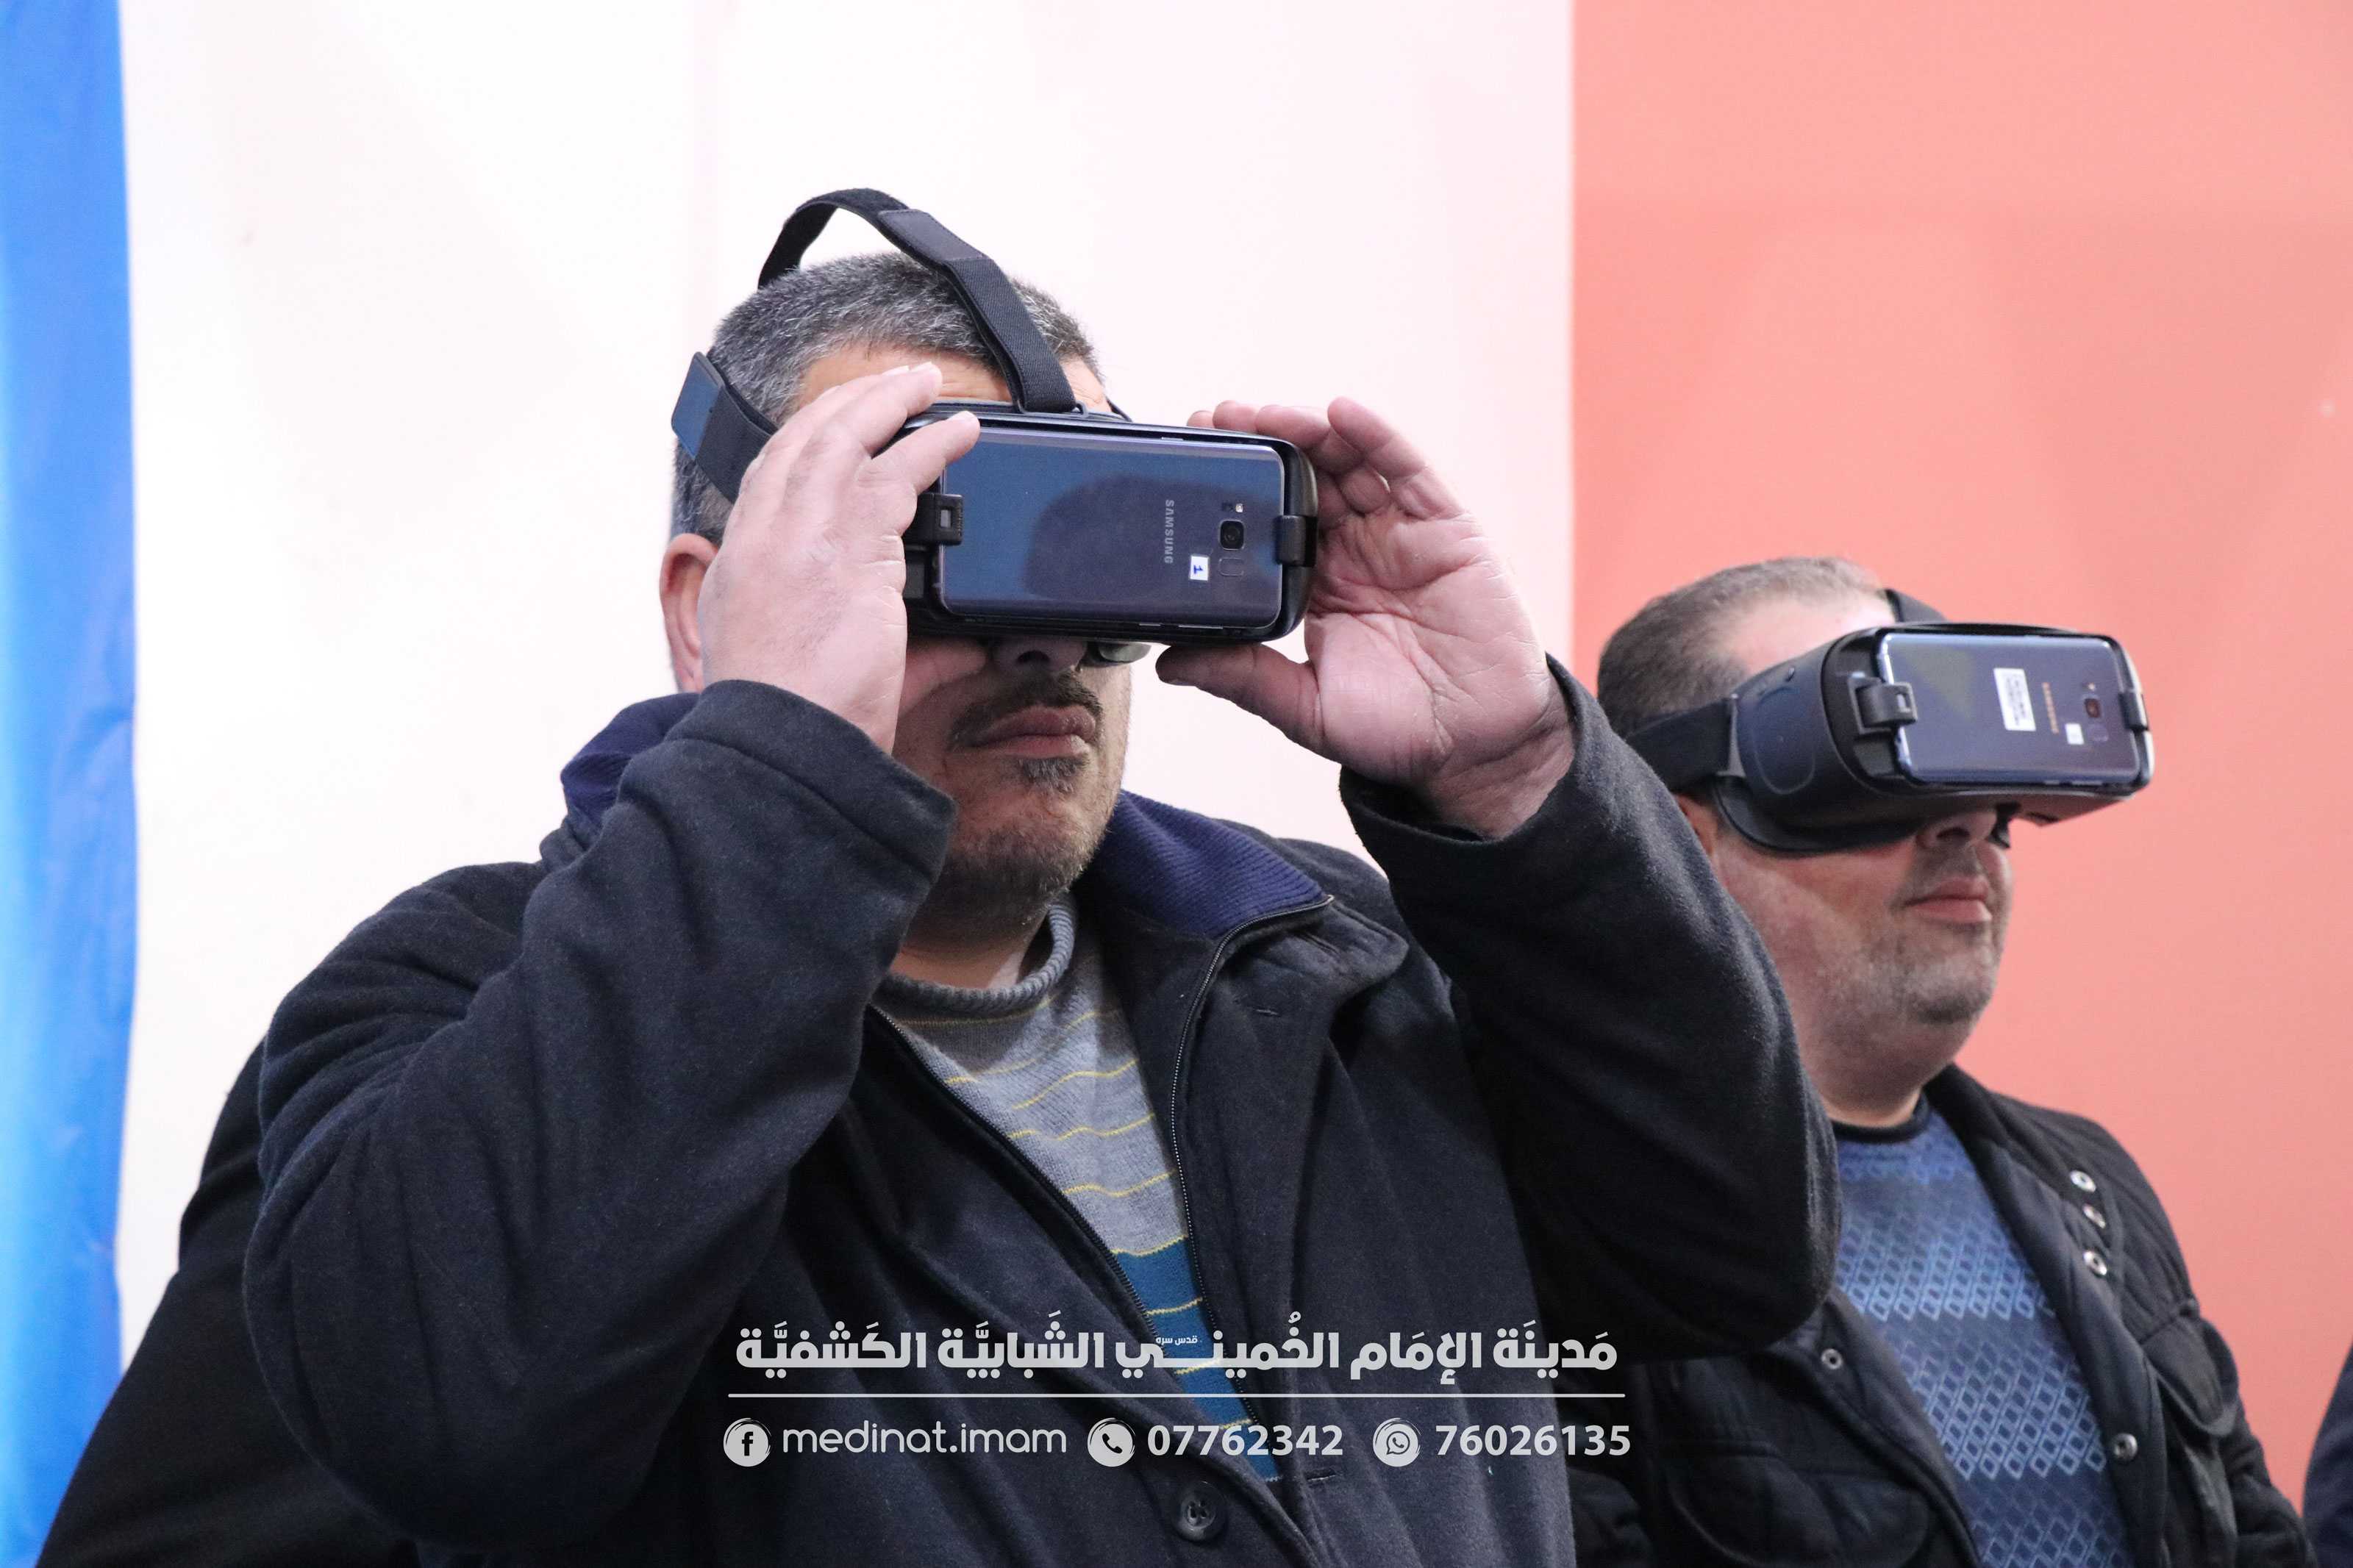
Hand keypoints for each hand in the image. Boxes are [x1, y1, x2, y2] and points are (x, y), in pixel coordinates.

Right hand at [695, 364, 978, 751]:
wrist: (785, 753)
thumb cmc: (800, 727)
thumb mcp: (837, 676)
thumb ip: (907, 649)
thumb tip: (966, 646)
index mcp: (740, 570)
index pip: (769, 480)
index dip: (805, 440)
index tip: (835, 420)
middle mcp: (761, 543)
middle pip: (800, 443)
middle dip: (846, 404)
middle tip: (890, 384)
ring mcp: (798, 539)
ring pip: (841, 442)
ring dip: (887, 404)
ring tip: (924, 384)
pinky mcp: (845, 548)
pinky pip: (893, 475)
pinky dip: (931, 446)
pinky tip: (962, 433)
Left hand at [1156, 398, 1570, 835]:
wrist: (1477, 746)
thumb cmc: (1396, 729)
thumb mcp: (1305, 707)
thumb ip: (1244, 678)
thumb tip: (1169, 663)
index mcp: (1316, 584)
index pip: (1267, 519)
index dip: (1234, 487)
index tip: (1194, 459)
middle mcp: (1354, 550)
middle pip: (1304, 477)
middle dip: (1262, 443)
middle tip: (1217, 417)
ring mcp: (1398, 534)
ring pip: (1348, 462)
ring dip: (1307, 430)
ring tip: (1268, 413)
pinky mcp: (1444, 529)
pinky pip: (1409, 472)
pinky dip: (1378, 437)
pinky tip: (1344, 413)